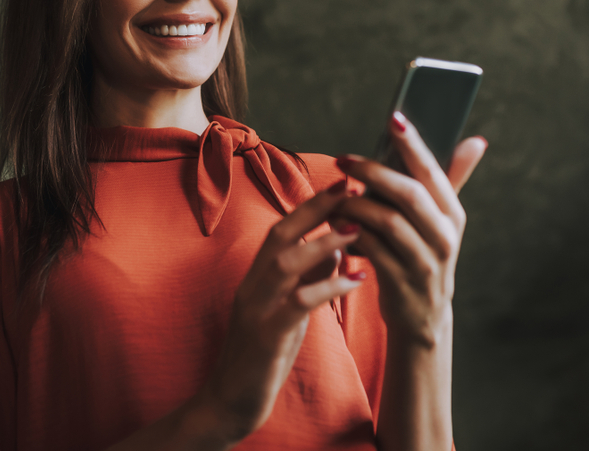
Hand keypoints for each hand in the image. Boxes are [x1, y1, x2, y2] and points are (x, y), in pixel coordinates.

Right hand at [195, 184, 365, 443]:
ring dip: (323, 242)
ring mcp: (255, 309)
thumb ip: (306, 279)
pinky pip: (297, 303)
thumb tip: (336, 248)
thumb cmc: (262, 356)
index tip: (345, 184)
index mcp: (255, 277)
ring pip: (285, 263)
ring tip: (358, 228)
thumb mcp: (286, 311)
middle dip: (316, 209)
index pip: (281, 229)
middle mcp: (251, 285)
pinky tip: (356, 280)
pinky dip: (327, 286)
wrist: (230, 403)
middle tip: (352, 189)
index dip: (312, 205)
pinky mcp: (265, 336)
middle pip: (280, 234)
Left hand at [334, 112, 486, 345]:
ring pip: (387, 221)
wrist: (422, 317)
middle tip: (343, 158)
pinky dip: (351, 232)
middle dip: (373, 171)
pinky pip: (372, 249)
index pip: (433, 172)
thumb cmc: (423, 254)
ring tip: (334, 194)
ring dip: (356, 203)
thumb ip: (450, 180)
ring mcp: (426, 262)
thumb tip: (475, 140)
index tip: (394, 117)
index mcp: (453, 214)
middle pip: (409, 194)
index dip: (414, 144)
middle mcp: (445, 236)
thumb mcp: (440, 221)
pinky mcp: (402, 283)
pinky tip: (336, 222)